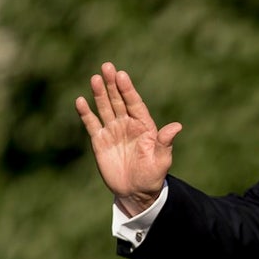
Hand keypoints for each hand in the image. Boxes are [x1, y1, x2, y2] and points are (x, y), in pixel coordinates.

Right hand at [75, 62, 182, 215]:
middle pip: (118, 100)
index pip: (135, 103)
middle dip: (113, 84)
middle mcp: (127, 124)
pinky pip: (92, 124)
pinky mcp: (99, 141)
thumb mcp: (161, 160)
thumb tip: (177, 126)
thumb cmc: (152, 175)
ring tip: (95, 78)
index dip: (128, 89)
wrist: (136, 192)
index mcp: (144, 125)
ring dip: (100, 94)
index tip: (122, 75)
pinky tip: (81, 101)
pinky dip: (86, 113)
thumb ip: (165, 142)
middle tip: (107, 66)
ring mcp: (112, 131)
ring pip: (105, 108)